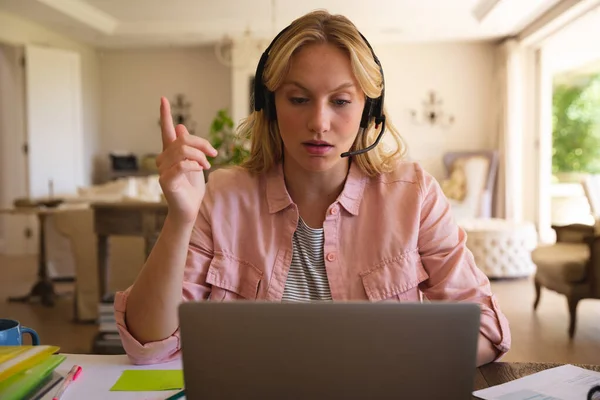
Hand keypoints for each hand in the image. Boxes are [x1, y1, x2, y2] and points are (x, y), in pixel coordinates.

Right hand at [155, 97, 217, 224]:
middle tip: (213, 154)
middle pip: (183, 139)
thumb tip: (182, 127)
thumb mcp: (194, 163)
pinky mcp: (166, 180)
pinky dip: (195, 165)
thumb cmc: (192, 188)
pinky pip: (183, 164)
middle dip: (202, 144)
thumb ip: (189, 147)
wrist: (189, 209)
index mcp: (170, 153)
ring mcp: (162, 170)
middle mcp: (163, 159)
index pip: (166, 130)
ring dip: (200, 156)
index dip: (165, 114)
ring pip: (183, 150)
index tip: (163, 99)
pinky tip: (200, 169)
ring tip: (207, 165)